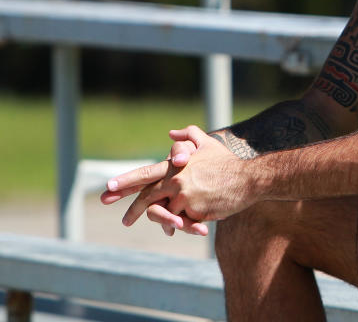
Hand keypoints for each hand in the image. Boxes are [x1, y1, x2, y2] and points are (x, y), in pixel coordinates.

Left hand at [104, 125, 256, 229]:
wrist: (249, 179)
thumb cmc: (227, 162)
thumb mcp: (207, 143)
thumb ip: (188, 135)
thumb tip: (171, 134)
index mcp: (175, 168)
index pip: (145, 175)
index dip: (126, 182)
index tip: (108, 188)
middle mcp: (177, 183)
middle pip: (148, 199)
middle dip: (133, 210)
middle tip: (124, 220)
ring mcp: (186, 199)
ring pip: (168, 213)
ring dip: (171, 218)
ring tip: (175, 223)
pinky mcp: (196, 214)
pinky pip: (184, 222)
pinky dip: (186, 223)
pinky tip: (197, 222)